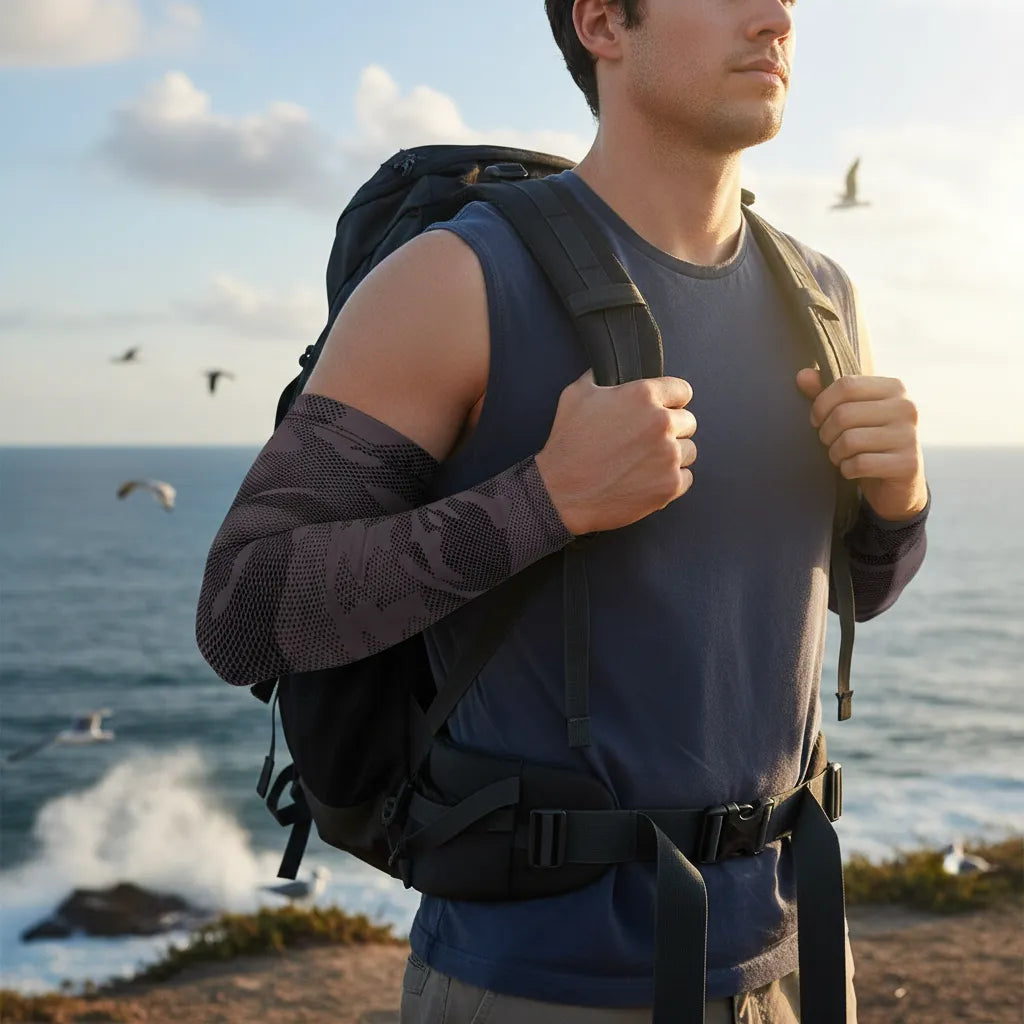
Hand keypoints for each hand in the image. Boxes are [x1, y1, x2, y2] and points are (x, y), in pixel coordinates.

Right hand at [536, 370, 696, 535]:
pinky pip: (686, 478)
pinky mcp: (670, 485)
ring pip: (689, 450)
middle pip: (688, 422)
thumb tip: (609, 369)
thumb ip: (600, 376)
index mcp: (643, 396)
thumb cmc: (567, 445)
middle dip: (671, 430)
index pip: (682, 391)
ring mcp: (669, 456)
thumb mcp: (576, 395)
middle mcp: (662, 423)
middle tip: (645, 442)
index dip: (671, 401)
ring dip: (672, 455)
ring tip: (644, 462)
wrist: (561, 493)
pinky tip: (646, 480)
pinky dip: (670, 480)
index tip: (662, 410)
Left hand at [795, 369, 927, 521]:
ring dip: (836, 453)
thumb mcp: (849, 414)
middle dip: (826, 433)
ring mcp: (909, 436)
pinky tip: (853, 470)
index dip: (821, 404)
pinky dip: (847, 470)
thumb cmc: (868, 441)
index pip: (845, 385)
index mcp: (893, 388)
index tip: (817, 419)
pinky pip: (860, 464)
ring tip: (841, 456)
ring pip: (850, 440)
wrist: (897, 482)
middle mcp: (906, 408)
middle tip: (829, 442)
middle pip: (844, 414)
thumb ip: (826, 393)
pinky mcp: (907, 463)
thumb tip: (802, 375)